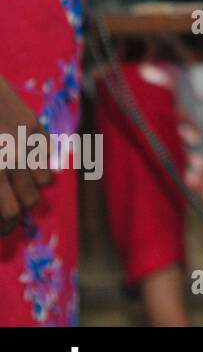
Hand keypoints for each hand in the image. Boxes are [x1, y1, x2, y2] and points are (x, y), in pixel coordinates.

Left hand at [0, 76, 50, 235]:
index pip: (10, 213)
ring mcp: (24, 142)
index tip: (5, 226)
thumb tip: (1, 205)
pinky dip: (39, 159)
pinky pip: (49, 153)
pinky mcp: (34, 125)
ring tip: (18, 180)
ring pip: (44, 180)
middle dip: (20, 208)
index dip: (8, 224)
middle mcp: (10, 161)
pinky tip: (25, 157)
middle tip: (10, 206)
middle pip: (30, 201)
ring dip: (31, 183)